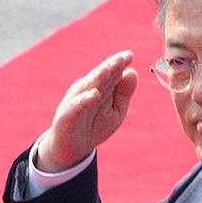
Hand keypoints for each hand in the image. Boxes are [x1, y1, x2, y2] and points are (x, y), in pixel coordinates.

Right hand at [37, 51, 137, 173]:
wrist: (73, 147)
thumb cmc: (96, 125)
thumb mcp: (116, 111)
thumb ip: (123, 93)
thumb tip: (133, 72)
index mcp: (99, 87)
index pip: (110, 73)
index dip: (119, 63)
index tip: (130, 55)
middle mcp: (86, 90)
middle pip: (99, 77)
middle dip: (110, 66)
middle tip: (122, 58)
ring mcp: (76, 101)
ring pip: (87, 87)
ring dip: (98, 78)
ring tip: (109, 69)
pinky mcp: (68, 115)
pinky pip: (77, 106)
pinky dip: (85, 100)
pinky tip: (95, 94)